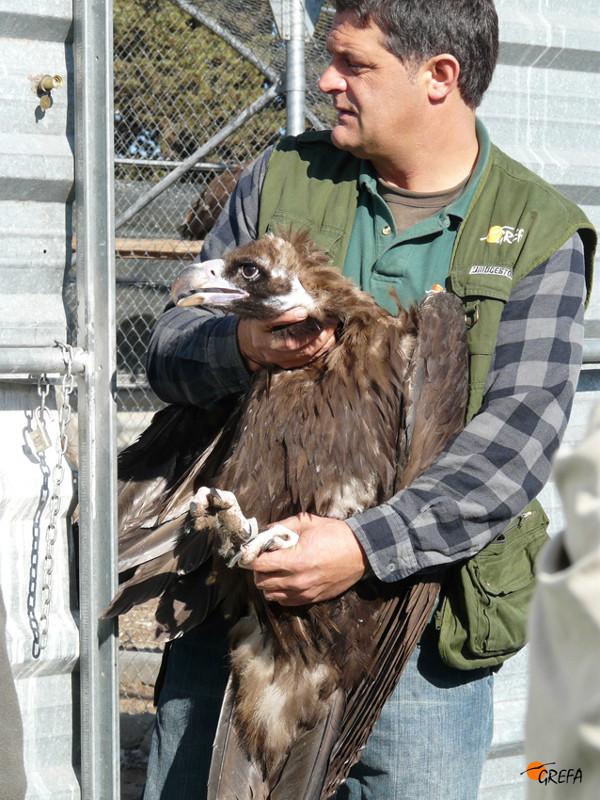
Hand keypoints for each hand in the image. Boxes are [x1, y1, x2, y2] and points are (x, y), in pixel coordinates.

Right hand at [237, 308, 336, 371]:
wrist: (255, 340)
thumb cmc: (266, 319)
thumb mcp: (268, 309)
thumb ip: (281, 303)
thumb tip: (303, 291)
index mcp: (259, 328)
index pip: (272, 322)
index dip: (288, 318)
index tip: (304, 311)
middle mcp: (266, 346)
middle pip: (292, 343)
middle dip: (315, 332)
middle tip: (329, 320)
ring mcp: (276, 358)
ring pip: (303, 353)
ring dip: (322, 341)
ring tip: (332, 328)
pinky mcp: (286, 364)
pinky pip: (307, 359)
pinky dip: (321, 349)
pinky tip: (329, 338)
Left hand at [249, 513, 367, 604]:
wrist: (361, 552)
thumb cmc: (336, 535)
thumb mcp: (309, 522)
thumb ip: (284, 525)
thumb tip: (267, 530)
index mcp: (295, 560)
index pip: (259, 565)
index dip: (252, 558)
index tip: (253, 552)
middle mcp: (297, 580)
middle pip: (261, 582)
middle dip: (258, 570)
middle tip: (264, 559)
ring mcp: (304, 592)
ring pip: (271, 594)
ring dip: (268, 582)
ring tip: (274, 570)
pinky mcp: (312, 599)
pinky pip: (285, 601)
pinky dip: (280, 592)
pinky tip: (285, 580)